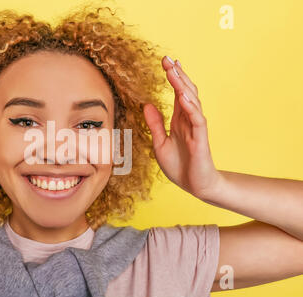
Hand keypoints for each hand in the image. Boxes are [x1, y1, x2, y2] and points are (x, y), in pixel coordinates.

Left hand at [143, 56, 221, 198]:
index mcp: (179, 120)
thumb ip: (155, 124)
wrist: (194, 186)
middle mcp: (188, 120)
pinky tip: (184, 96)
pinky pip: (197, 120)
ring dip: (183, 86)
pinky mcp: (200, 139)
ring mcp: (196, 128)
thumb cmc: (179, 166)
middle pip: (185, 92)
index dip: (173, 77)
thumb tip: (147, 104)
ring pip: (191, 102)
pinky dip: (191, 107)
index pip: (177, 93)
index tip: (166, 62)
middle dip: (177, 75)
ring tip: (174, 71)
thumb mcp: (160, 143)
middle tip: (168, 59)